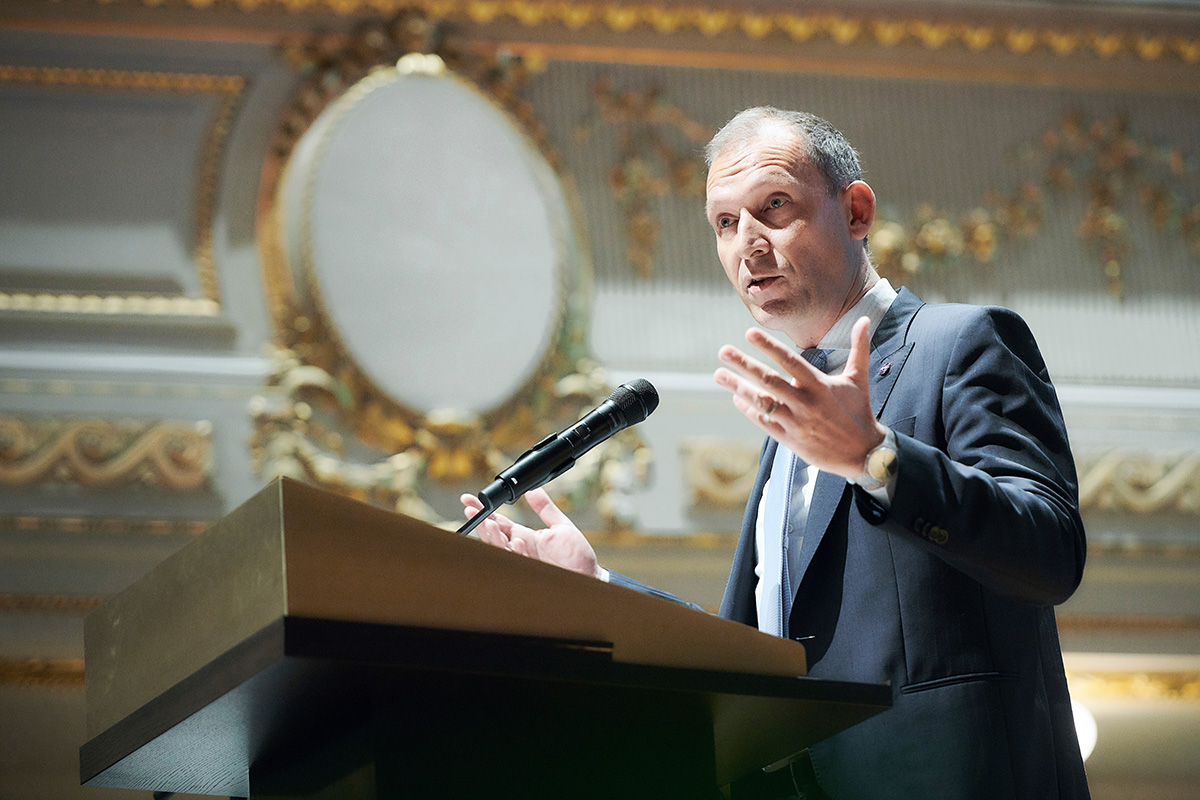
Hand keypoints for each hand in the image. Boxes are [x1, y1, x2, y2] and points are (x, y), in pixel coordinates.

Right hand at [460, 488, 602, 578]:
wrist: (590, 576)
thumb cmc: (577, 555)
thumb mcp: (561, 526)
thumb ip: (546, 508)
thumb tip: (533, 489)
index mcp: (526, 536)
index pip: (499, 521)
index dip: (484, 511)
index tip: (470, 500)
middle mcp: (521, 548)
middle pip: (494, 535)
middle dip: (482, 523)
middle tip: (472, 511)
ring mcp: (524, 561)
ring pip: (501, 549)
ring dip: (494, 537)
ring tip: (490, 524)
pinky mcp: (531, 571)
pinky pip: (518, 561)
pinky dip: (517, 551)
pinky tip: (518, 541)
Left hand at [714, 316, 886, 478]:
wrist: (864, 453)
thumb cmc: (860, 411)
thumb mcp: (859, 378)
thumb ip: (859, 347)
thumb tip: (865, 320)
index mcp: (819, 384)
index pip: (789, 361)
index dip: (768, 346)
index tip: (748, 333)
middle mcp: (805, 402)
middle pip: (768, 380)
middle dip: (743, 365)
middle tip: (723, 351)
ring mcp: (796, 422)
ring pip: (761, 402)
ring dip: (738, 388)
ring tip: (719, 374)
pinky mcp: (791, 440)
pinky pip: (764, 423)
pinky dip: (749, 410)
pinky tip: (736, 399)